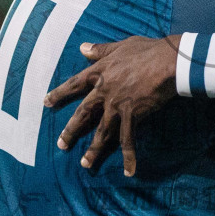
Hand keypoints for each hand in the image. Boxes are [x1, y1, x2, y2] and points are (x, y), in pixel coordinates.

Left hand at [44, 37, 177, 175]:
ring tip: (85, 163)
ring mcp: (117, 105)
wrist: (167, 61)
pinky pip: (128, 140)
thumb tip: (82, 47)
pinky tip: (128, 170)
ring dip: (93, 149)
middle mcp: (104, 91)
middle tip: (61, 145)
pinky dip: (129, 156)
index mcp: (99, 73)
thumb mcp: (120, 45)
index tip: (46, 102)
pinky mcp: (132, 115)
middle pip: (83, 114)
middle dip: (71, 130)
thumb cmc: (147, 50)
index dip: (59, 94)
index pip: (74, 84)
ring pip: (102, 132)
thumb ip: (100, 50)